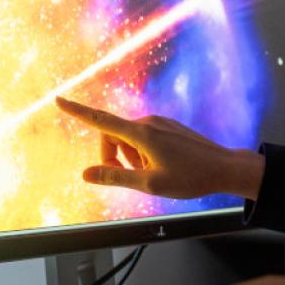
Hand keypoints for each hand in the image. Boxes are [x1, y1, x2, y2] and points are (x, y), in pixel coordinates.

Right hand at [54, 96, 264, 198]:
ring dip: (131, 157)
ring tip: (152, 173)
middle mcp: (149, 122)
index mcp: (142, 133)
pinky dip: (143, 153)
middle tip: (130, 176)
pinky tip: (162, 166)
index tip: (59, 101)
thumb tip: (86, 173)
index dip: (77, 112)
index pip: (100, 121)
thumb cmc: (190, 178)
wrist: (224, 168)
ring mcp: (161, 123)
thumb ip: (115, 177)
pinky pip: (145, 137)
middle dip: (113, 155)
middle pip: (113, 135)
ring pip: (130, 138)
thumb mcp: (149, 184)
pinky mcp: (169, 127)